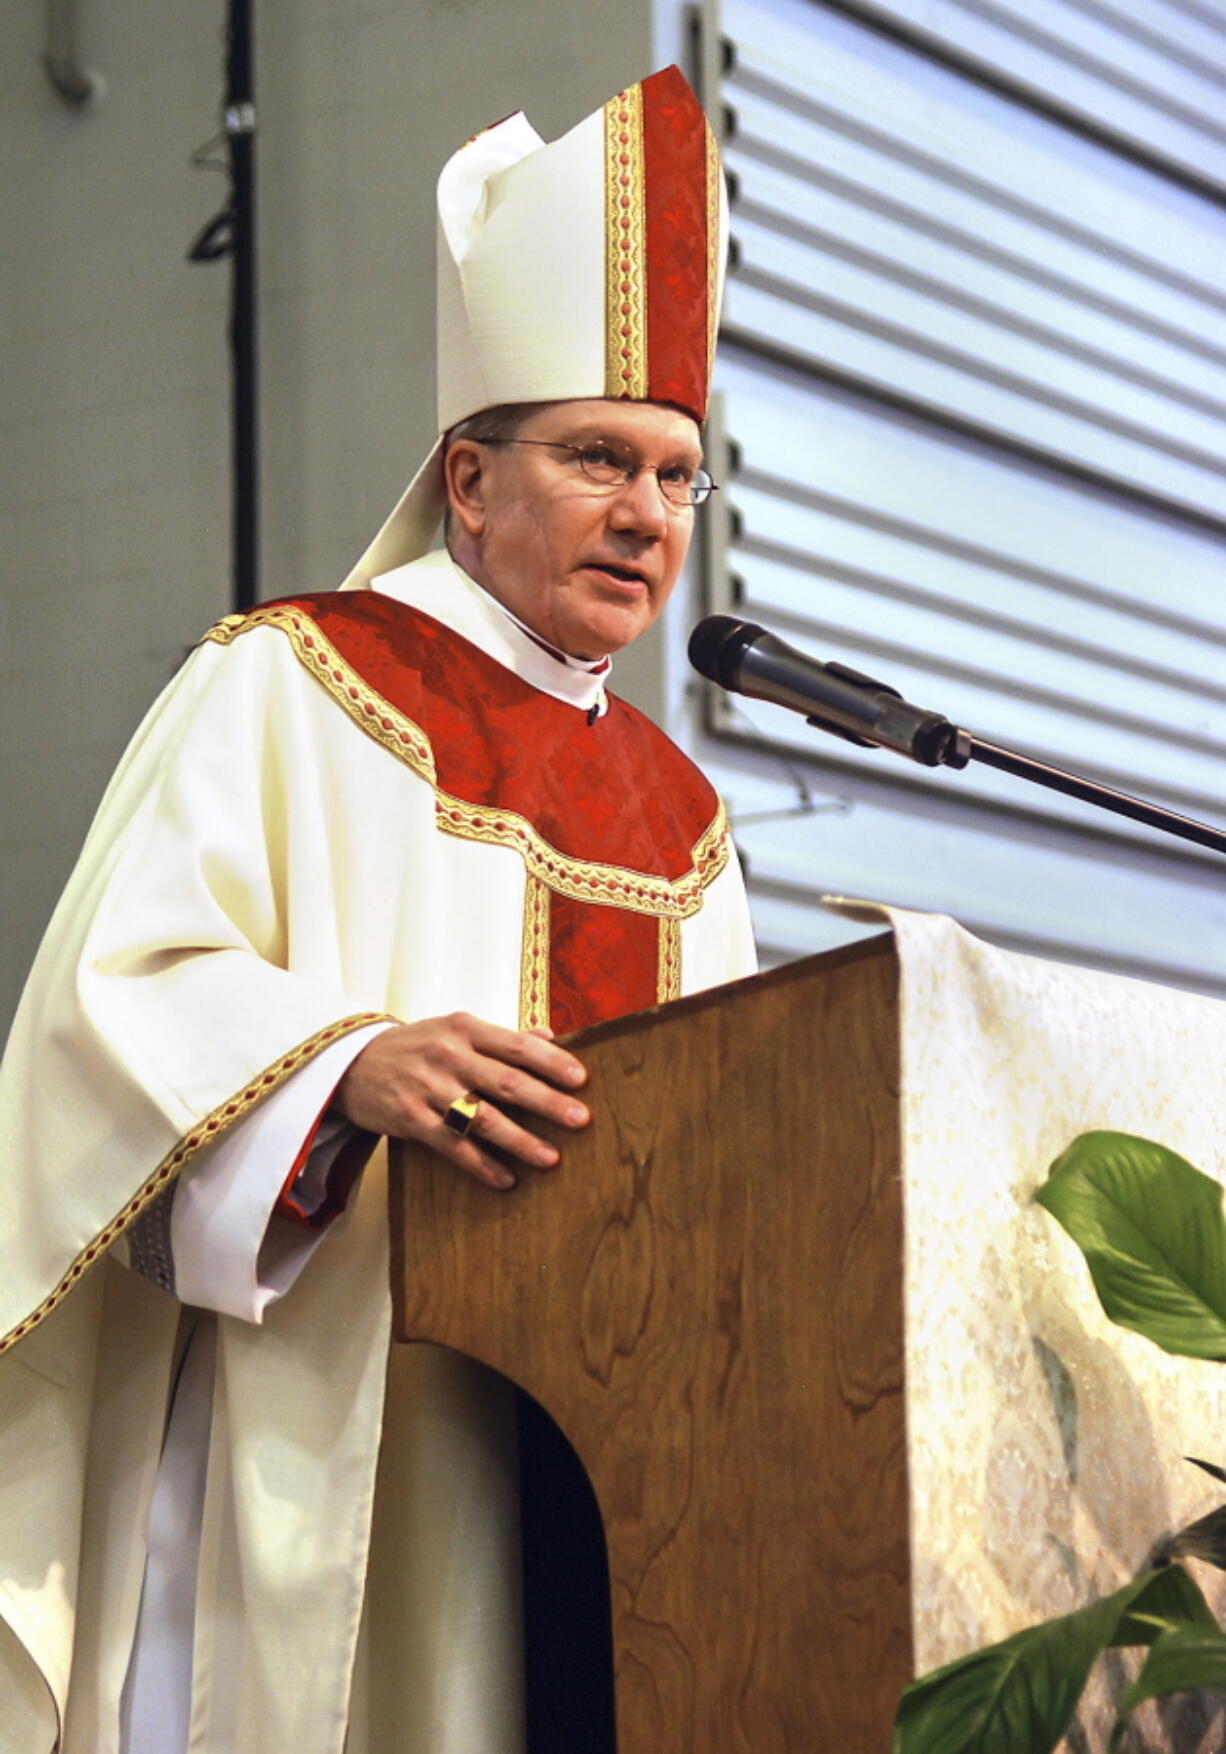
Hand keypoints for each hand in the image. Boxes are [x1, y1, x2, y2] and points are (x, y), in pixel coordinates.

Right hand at [334, 1012, 588, 1190]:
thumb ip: (501, 1036)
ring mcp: (427, 1088)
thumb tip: (549, 1035)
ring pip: (482, 1118)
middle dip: (547, 1102)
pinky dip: (481, 1165)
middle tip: (581, 1119)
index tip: (581, 1079)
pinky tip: (506, 1179)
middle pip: (506, 1082)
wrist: (350, 1063)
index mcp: (464, 1028)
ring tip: (552, 1158)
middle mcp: (447, 1056)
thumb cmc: (416, 1046)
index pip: (516, 1045)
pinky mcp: (410, 1120)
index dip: (551, 1061)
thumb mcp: (454, 1030)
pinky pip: (453, 1146)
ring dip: (520, 1140)